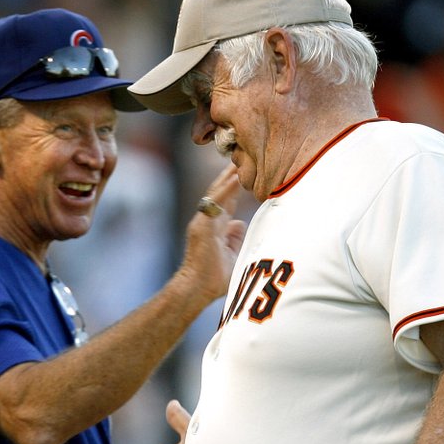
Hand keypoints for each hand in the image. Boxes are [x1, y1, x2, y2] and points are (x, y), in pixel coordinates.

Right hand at [180, 163, 246, 302]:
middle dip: (231, 174)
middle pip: (221, 192)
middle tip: (243, 154)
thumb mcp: (231, 255)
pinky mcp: (202, 226)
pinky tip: (235, 176)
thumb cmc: (213, 279)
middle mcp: (208, 221)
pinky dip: (225, 189)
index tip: (246, 171)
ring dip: (228, 175)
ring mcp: (203, 222)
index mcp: (215, 227)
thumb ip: (234, 238)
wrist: (196, 289)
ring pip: (217, 192)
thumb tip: (239, 223)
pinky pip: (215, 203)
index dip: (236, 186)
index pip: (227, 201)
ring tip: (239, 157)